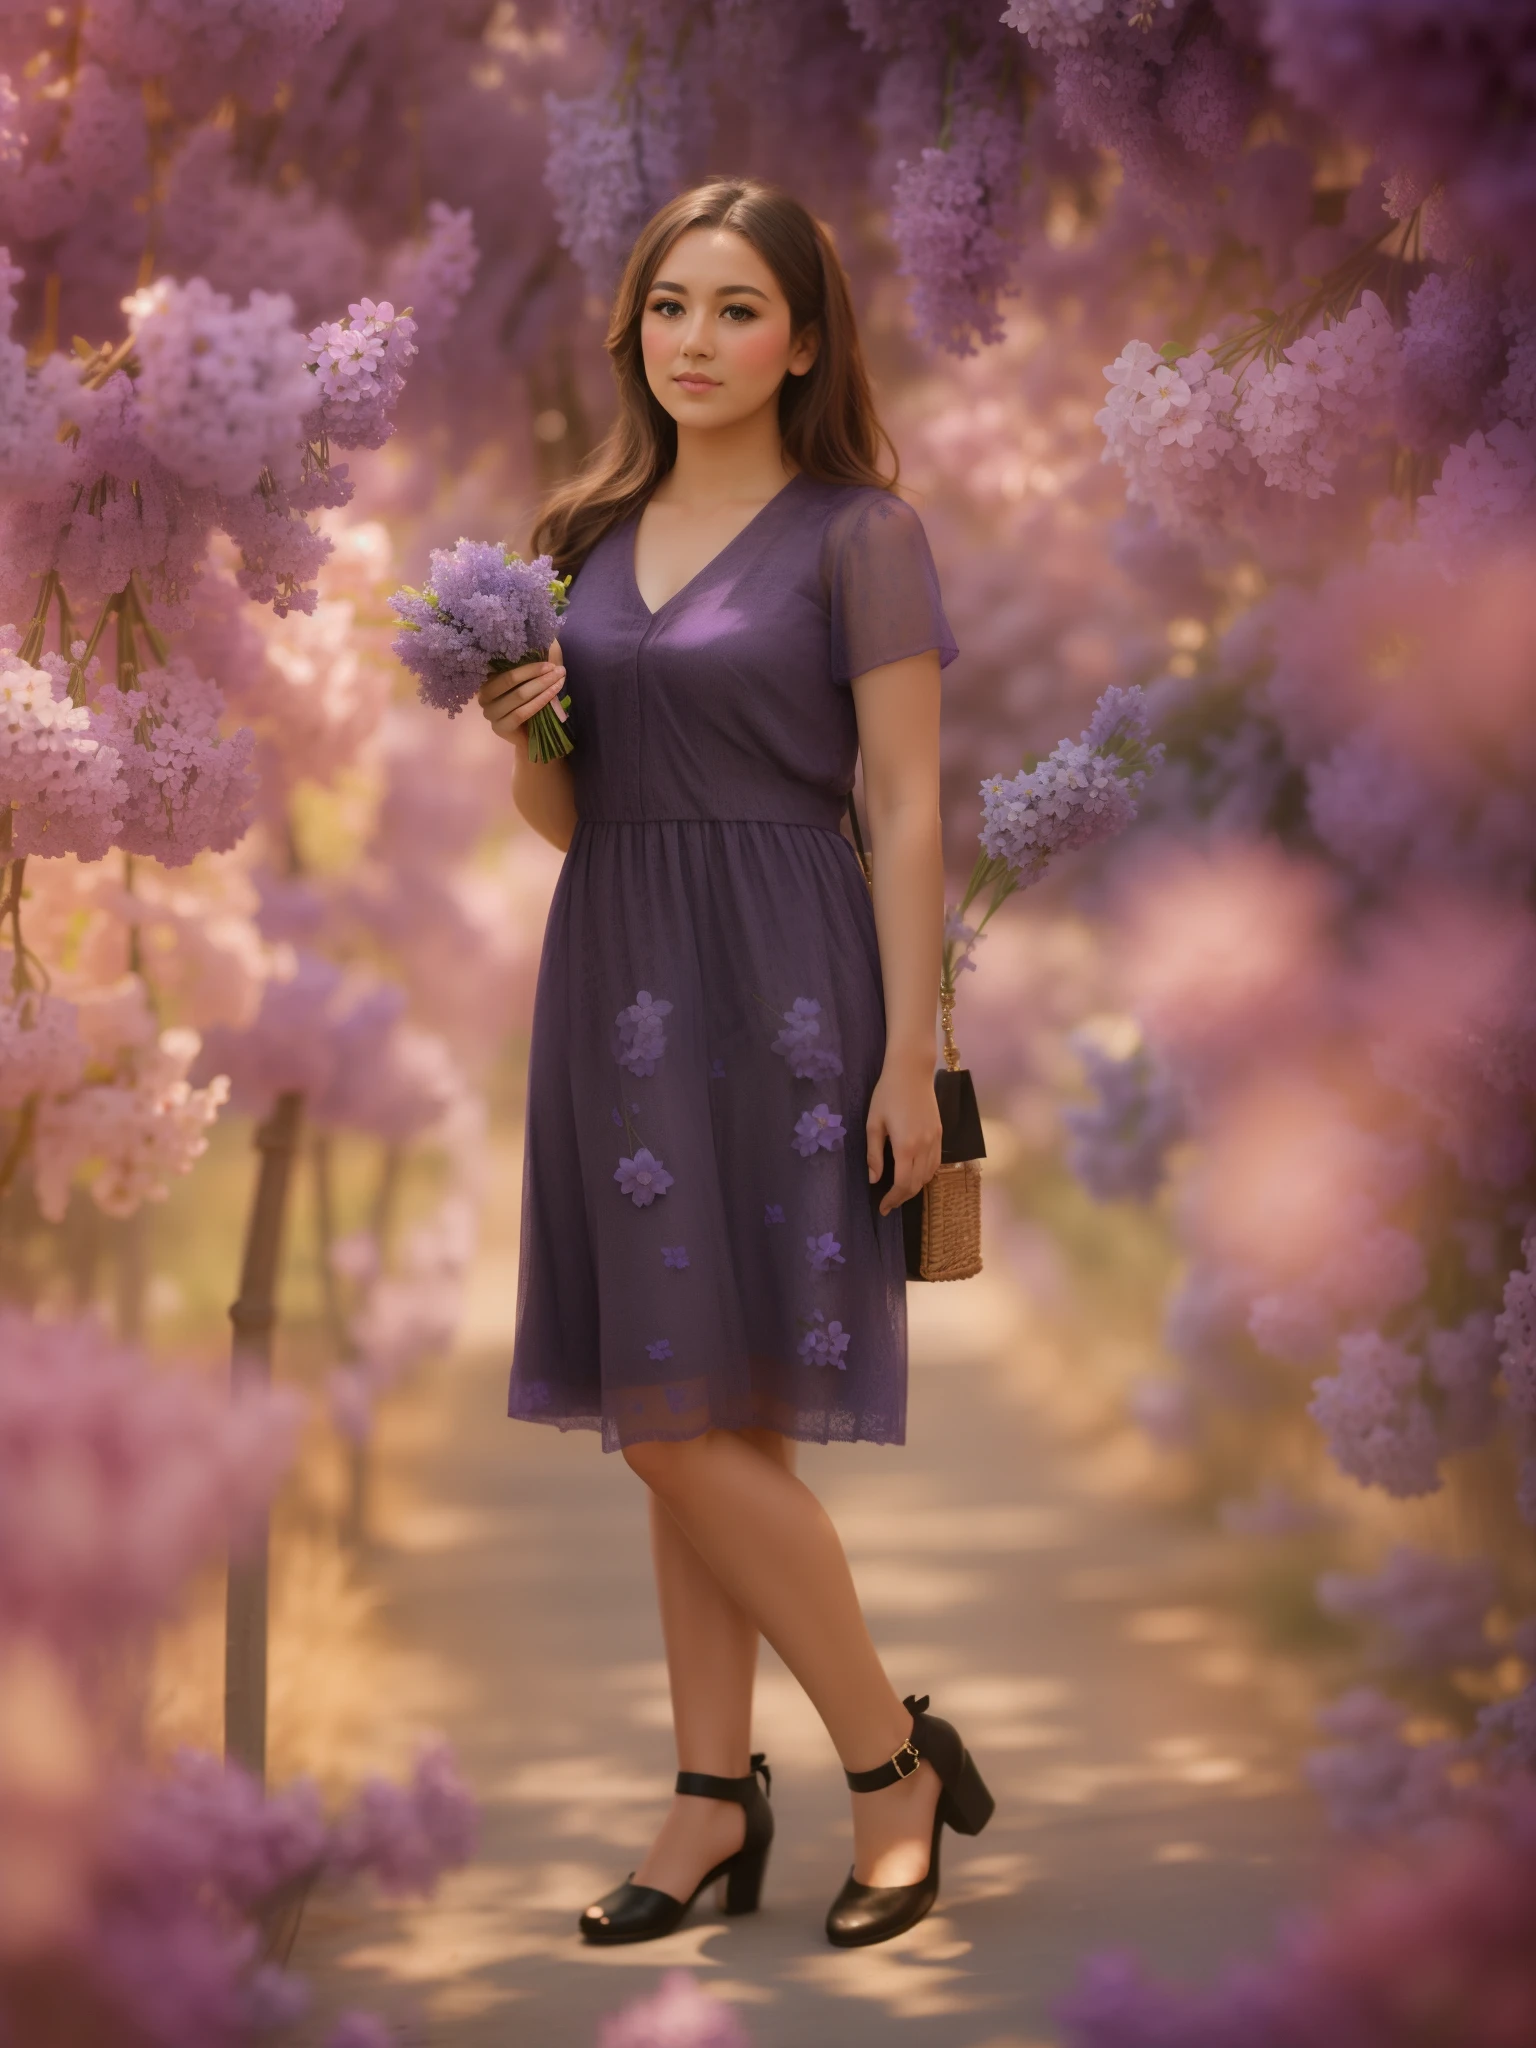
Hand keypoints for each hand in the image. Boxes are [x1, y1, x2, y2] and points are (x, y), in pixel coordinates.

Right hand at [477, 638, 566, 751]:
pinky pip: (521, 713)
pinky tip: (554, 693)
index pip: (501, 663)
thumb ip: (532, 656)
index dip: (524, 657)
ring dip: (542, 685)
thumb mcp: (532, 676)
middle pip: (509, 679)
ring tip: (560, 677)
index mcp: (487, 678)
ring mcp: (490, 713)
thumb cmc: (533, 701)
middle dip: (536, 672)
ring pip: (518, 696)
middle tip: (557, 667)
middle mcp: (484, 695)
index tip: (546, 653)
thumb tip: (542, 632)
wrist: (533, 735)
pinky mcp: (499, 728)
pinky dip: (540, 701)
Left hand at [866, 1051, 940, 1215]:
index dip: (893, 1199)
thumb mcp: (873, 1123)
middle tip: (888, 1204)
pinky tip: (915, 1175)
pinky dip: (926, 1175)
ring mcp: (935, 1140)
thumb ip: (874, 1154)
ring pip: (929, 1175)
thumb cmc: (887, 1094)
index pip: (902, 1183)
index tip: (883, 1207)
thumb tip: (874, 1179)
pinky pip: (936, 1163)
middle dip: (902, 1198)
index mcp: (905, 1146)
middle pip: (917, 1183)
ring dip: (915, 1187)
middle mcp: (924, 1147)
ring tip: (899, 1192)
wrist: (912, 1071)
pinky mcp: (940, 1134)